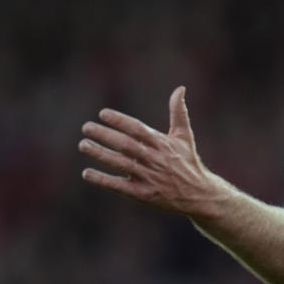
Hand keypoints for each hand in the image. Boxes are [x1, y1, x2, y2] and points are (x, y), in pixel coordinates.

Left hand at [79, 86, 207, 213]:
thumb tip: (180, 89)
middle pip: (127, 145)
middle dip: (106, 135)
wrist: (199, 195)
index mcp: (163, 144)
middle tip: (86, 127)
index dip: (120, 121)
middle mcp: (155, 160)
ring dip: (101, 154)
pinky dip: (103, 180)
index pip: (138, 129)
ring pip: (121, 164)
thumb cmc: (188, 163)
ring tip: (83, 145)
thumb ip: (179, 113)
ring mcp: (150, 178)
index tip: (103, 113)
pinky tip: (87, 173)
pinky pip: (120, 187)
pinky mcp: (144, 195)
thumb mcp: (185, 137)